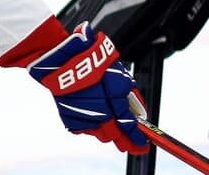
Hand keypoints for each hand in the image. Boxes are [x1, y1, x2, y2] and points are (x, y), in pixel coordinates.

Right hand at [28, 22, 148, 153]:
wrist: (65, 61)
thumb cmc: (94, 66)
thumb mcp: (121, 78)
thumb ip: (131, 98)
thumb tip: (138, 112)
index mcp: (114, 107)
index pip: (129, 131)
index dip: (137, 141)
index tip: (143, 146)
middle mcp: (99, 118)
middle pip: (114, 137)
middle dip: (123, 139)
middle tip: (129, 138)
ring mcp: (84, 121)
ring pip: (100, 134)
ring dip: (106, 128)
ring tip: (105, 112)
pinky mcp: (71, 121)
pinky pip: (86, 128)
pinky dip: (90, 123)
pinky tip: (90, 109)